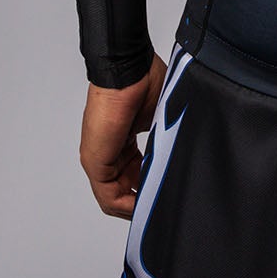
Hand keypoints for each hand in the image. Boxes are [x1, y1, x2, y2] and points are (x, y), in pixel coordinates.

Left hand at [78, 52, 167, 218]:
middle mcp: (108, 148)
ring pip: (116, 196)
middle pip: (125, 186)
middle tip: (163, 205)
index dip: (150, 184)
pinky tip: (146, 206)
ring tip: (157, 209)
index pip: (134, 171)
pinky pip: (109, 196)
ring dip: (137, 205)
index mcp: (123, 137)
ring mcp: (99, 156)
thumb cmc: (144, 79)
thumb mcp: (159, 115)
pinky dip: (128, 206)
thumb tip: (181, 151)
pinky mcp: (95, 161)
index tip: (166, 190)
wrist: (129, 68)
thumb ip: (163, 137)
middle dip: (144, 198)